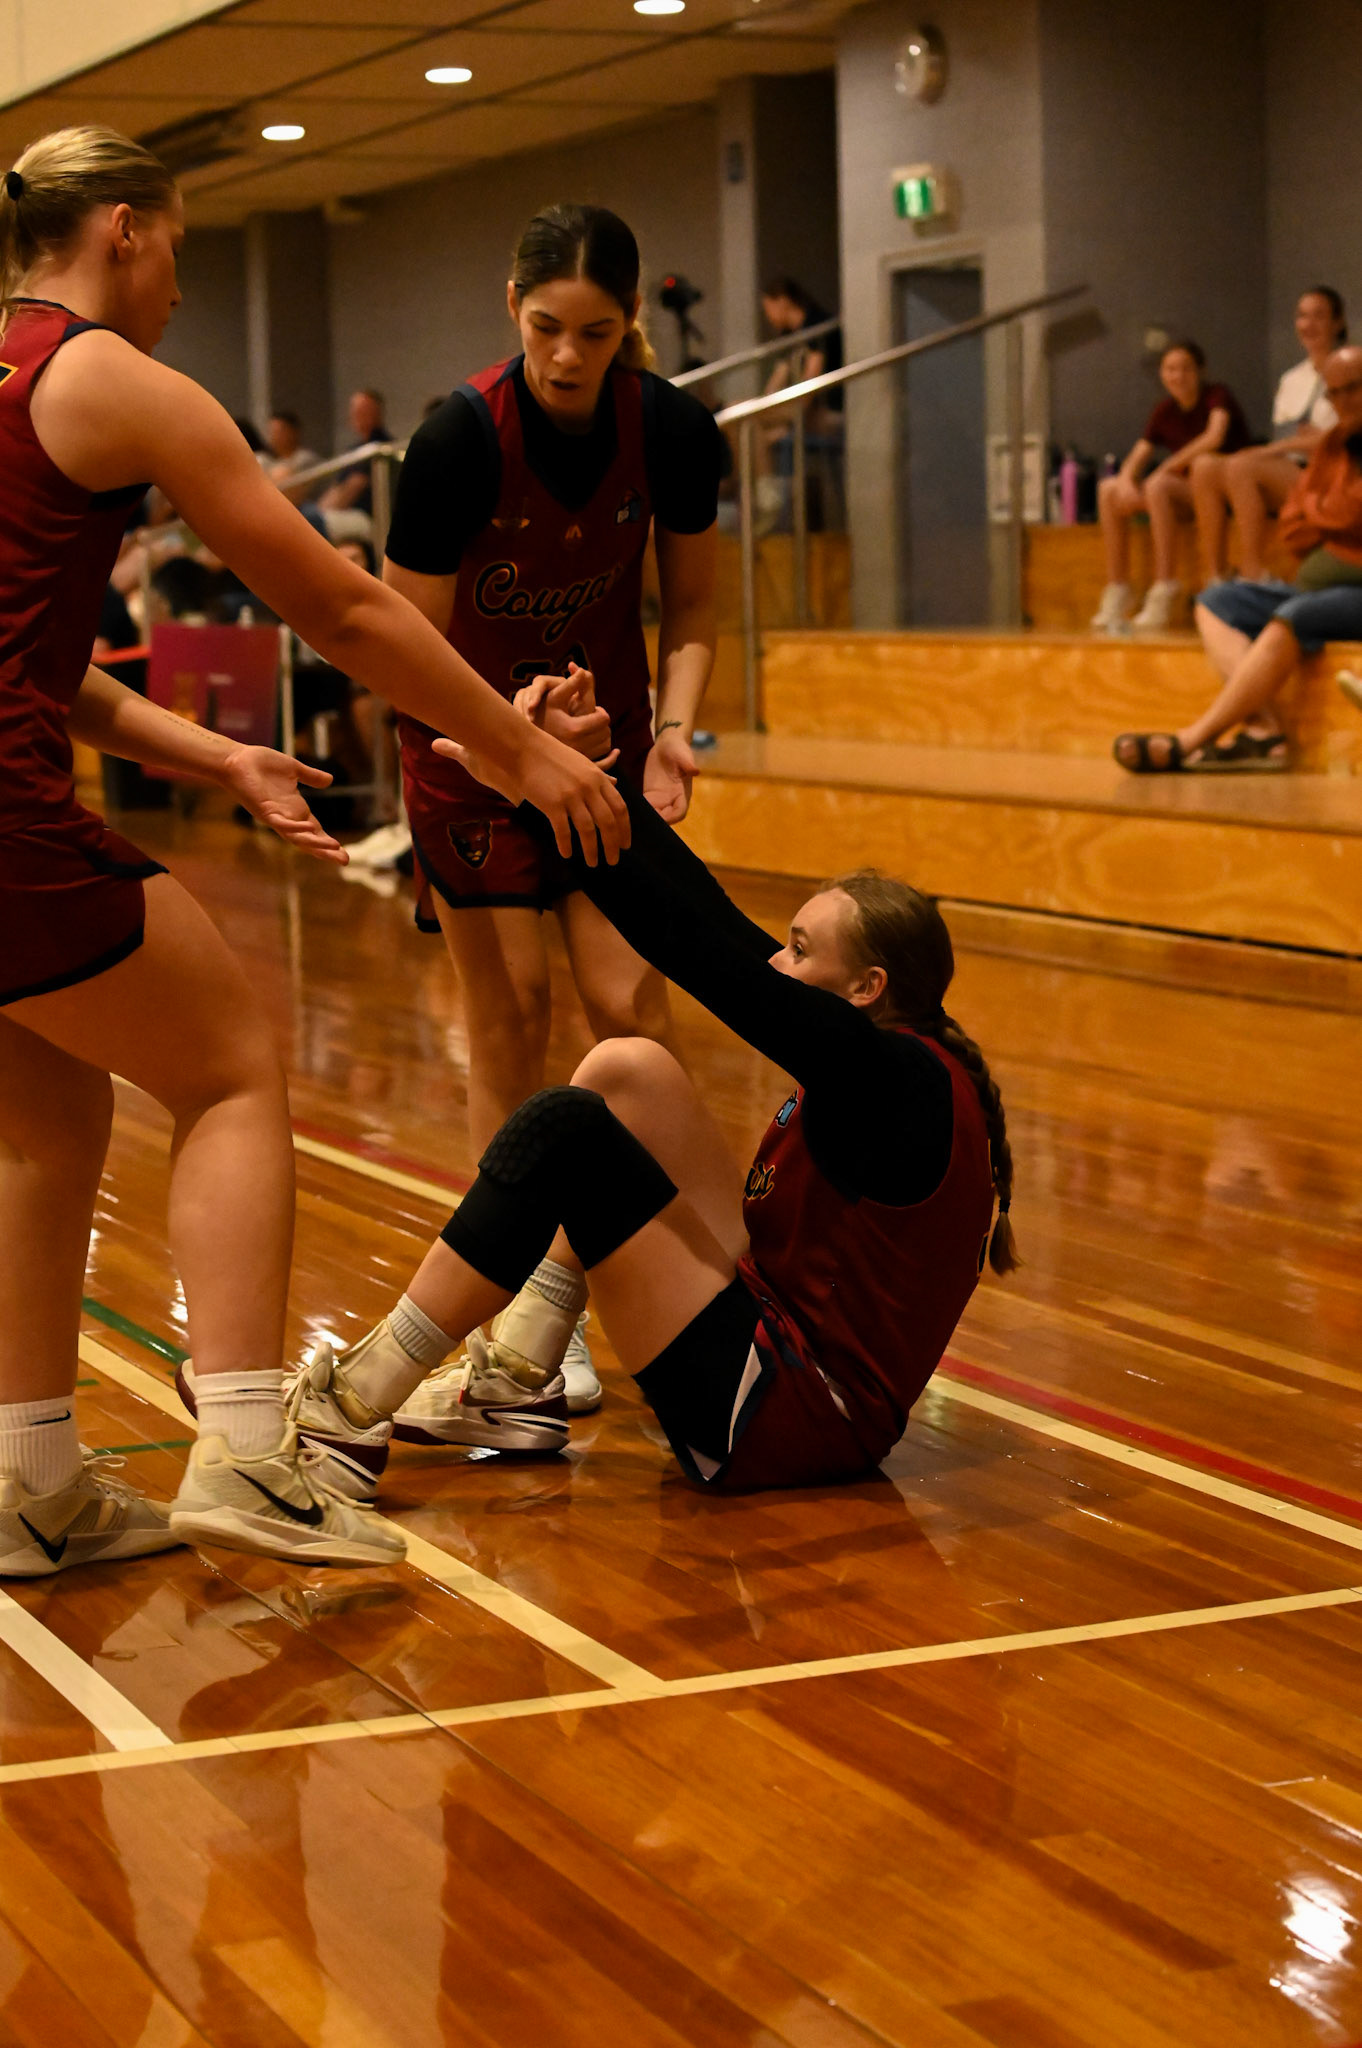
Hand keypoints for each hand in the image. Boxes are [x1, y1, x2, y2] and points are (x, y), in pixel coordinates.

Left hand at [220, 744, 346, 864]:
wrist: (237, 760)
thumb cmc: (261, 764)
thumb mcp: (294, 769)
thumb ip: (311, 776)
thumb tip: (330, 780)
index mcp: (295, 809)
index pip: (316, 831)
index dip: (328, 843)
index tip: (344, 855)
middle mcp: (287, 817)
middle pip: (310, 840)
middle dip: (326, 851)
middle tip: (345, 861)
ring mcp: (276, 817)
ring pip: (298, 837)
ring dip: (316, 844)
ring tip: (334, 848)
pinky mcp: (265, 812)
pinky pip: (282, 824)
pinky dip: (296, 828)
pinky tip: (311, 829)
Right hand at [431, 725, 628, 864]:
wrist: (525, 750)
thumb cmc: (553, 756)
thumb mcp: (583, 764)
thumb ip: (599, 778)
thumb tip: (615, 786)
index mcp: (599, 779)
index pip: (620, 809)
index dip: (625, 830)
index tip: (625, 845)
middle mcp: (589, 788)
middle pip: (608, 823)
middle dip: (613, 845)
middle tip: (613, 861)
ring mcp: (571, 796)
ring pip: (588, 831)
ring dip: (592, 851)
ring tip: (592, 863)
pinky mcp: (553, 804)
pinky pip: (564, 831)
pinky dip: (566, 845)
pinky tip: (567, 854)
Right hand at [513, 664, 613, 758]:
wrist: (524, 743)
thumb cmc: (538, 715)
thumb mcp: (553, 697)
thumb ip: (570, 683)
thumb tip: (583, 670)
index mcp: (574, 729)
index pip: (603, 718)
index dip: (600, 712)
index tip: (594, 710)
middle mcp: (578, 748)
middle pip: (606, 732)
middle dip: (601, 725)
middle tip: (593, 719)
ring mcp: (578, 760)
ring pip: (605, 747)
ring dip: (602, 738)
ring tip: (591, 731)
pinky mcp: (578, 769)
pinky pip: (604, 765)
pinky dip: (609, 758)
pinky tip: (614, 753)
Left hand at [642, 726, 696, 822]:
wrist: (667, 743)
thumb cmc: (678, 747)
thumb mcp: (683, 753)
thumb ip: (688, 763)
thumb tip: (696, 771)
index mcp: (683, 792)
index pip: (679, 812)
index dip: (671, 818)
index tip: (659, 818)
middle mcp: (673, 798)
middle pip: (666, 818)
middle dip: (656, 822)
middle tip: (641, 820)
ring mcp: (661, 798)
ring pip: (655, 815)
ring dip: (646, 817)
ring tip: (634, 816)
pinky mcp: (651, 794)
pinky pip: (646, 806)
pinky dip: (640, 810)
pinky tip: (631, 809)